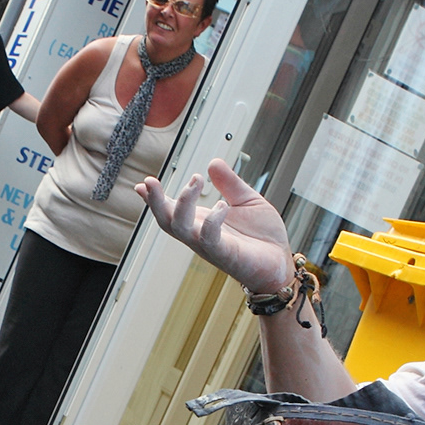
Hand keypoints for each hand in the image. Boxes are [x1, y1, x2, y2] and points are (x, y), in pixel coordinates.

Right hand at [136, 159, 293, 293]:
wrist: (281, 262)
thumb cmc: (262, 236)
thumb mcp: (247, 200)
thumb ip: (230, 183)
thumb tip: (213, 163)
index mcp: (201, 221)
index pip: (170, 209)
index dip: (154, 197)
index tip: (143, 183)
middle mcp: (199, 234)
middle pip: (165, 220)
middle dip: (154, 201)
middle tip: (150, 181)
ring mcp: (209, 245)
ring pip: (180, 229)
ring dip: (182, 204)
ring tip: (195, 181)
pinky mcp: (225, 255)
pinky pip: (209, 239)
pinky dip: (211, 221)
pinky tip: (222, 206)